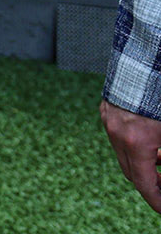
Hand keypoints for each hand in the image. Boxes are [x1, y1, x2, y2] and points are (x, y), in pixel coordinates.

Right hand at [102, 99, 160, 213]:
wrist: (143, 61)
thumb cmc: (160, 98)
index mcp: (137, 142)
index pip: (145, 183)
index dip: (156, 200)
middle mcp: (117, 133)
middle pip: (130, 172)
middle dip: (149, 183)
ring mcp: (109, 120)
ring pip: (123, 154)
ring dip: (141, 162)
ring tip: (160, 160)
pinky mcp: (106, 109)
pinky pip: (117, 136)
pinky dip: (132, 145)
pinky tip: (149, 140)